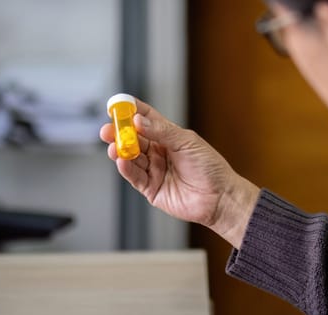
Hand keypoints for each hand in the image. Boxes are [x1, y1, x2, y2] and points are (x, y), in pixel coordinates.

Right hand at [100, 98, 258, 247]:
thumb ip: (162, 132)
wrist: (220, 197)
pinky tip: (122, 161)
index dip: (131, 111)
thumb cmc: (210, 167)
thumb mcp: (187, 142)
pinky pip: (134, 176)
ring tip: (114, 146)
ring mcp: (154, 170)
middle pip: (133, 139)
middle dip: (119, 133)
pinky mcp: (151, 189)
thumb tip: (139, 121)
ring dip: (120, 151)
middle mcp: (159, 152)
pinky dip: (126, 168)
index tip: (118, 104)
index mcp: (169, 137)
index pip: (146, 119)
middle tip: (108, 129)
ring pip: (131, 157)